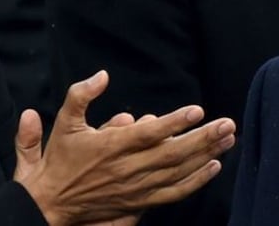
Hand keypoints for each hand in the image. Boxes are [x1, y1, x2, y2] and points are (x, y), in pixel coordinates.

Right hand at [13, 71, 235, 225]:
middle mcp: (126, 169)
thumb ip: (81, 95)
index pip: (148, 135)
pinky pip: (173, 194)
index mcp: (110, 147)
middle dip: (203, 138)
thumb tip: (102, 75)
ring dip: (205, 156)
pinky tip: (213, 167)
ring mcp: (135, 188)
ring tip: (228, 139)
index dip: (173, 123)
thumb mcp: (64, 121)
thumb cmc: (60, 159)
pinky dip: (196, 182)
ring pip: (177, 173)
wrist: (50, 204)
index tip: (197, 110)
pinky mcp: (139, 202)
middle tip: (228, 124)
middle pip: (171, 154)